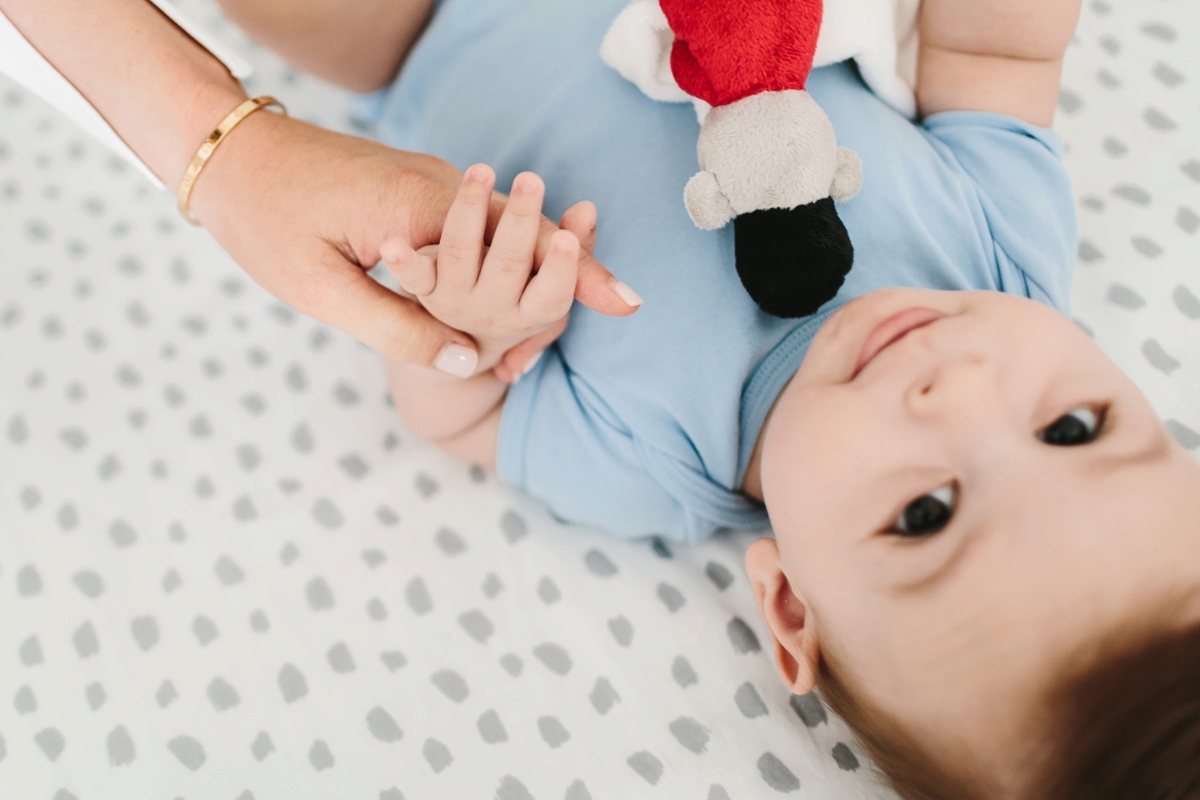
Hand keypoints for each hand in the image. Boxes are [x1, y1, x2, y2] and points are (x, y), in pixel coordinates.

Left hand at [189, 114, 640, 376]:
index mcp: (420, 211)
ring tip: (581, 305)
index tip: (629, 304)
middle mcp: (438, 185)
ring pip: (507, 227)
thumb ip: (399, 328)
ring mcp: (431, 179)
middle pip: (528, 235)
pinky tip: (520, 279)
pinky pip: (479, 218)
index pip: (519, 252)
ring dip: (538, 267)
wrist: (226, 152)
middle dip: (571, 276)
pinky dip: (506, 251)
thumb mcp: (321, 291)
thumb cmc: (264, 221)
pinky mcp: (418, 183)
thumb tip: (469, 361)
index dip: (574, 284)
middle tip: (625, 306)